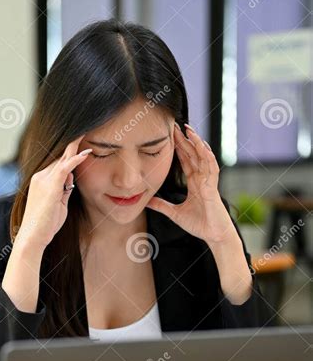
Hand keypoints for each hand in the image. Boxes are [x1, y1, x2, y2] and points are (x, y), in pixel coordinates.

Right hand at [17, 135, 91, 250]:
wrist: (33, 237)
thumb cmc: (45, 225)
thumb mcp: (58, 204)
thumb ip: (64, 190)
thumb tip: (71, 179)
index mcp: (41, 180)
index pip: (58, 163)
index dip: (69, 153)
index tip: (80, 142)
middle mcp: (40, 176)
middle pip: (60, 157)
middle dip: (72, 145)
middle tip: (85, 130)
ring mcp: (44, 180)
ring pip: (62, 159)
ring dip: (75, 147)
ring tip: (86, 132)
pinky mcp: (49, 186)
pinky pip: (65, 168)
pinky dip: (75, 159)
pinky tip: (86, 152)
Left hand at [147, 123, 236, 246]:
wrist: (214, 236)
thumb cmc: (199, 224)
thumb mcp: (174, 213)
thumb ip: (161, 206)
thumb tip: (146, 201)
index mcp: (195, 183)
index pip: (186, 160)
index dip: (179, 147)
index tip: (170, 135)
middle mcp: (202, 179)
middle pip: (193, 154)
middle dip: (185, 140)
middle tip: (176, 125)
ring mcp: (209, 182)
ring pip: (203, 157)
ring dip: (197, 143)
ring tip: (189, 130)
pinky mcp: (213, 189)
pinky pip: (211, 169)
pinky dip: (207, 157)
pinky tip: (202, 147)